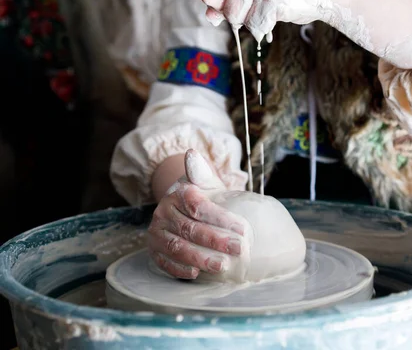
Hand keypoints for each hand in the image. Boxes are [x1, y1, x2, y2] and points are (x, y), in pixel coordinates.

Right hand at [147, 149, 248, 278]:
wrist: (180, 209)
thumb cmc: (200, 197)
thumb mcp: (203, 182)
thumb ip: (200, 171)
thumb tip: (191, 154)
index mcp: (177, 194)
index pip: (199, 207)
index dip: (221, 219)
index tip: (243, 229)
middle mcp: (163, 213)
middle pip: (190, 229)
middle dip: (216, 240)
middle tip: (239, 248)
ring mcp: (156, 233)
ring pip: (177, 247)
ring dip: (200, 258)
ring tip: (222, 265)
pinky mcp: (154, 251)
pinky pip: (165, 262)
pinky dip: (180, 269)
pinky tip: (197, 274)